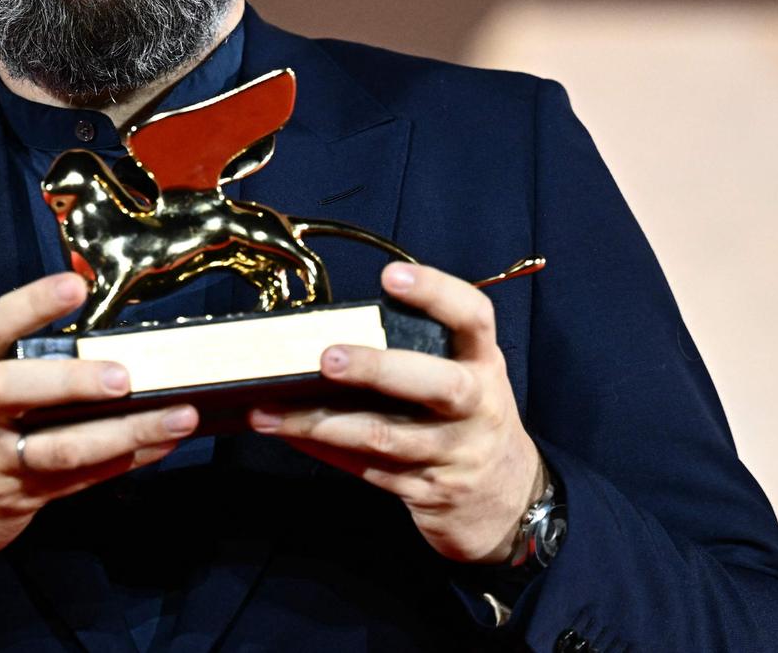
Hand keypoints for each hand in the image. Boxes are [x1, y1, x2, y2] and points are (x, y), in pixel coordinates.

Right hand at [0, 272, 198, 593]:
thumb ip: (17, 361)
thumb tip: (96, 332)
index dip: (32, 304)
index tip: (75, 285)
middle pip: (15, 391)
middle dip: (71, 382)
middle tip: (121, 376)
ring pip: (63, 448)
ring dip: (127, 433)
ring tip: (178, 417)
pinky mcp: (23, 497)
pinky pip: (82, 478)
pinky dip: (128, 459)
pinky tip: (162, 443)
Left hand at [247, 262, 543, 564]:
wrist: (509, 500)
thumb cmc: (470, 419)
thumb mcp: (466, 376)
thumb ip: (423, 352)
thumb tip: (338, 328)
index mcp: (483, 364)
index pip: (473, 318)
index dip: (437, 293)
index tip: (391, 277)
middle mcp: (476, 407)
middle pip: (437, 385)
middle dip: (378, 369)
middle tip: (327, 357)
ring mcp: (453, 454)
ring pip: (384, 437)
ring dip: (321, 423)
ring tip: (268, 411)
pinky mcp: (426, 491)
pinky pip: (366, 469)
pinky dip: (324, 451)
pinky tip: (289, 434)